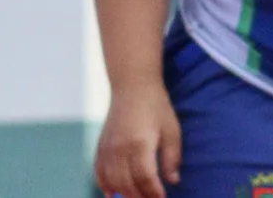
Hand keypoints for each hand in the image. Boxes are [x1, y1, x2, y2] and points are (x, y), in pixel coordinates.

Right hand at [94, 82, 180, 197]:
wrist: (133, 86)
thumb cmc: (156, 107)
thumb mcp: (172, 129)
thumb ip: (172, 157)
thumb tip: (173, 181)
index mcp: (140, 143)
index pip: (145, 178)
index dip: (153, 193)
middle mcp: (120, 148)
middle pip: (127, 183)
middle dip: (140, 197)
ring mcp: (108, 148)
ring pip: (112, 181)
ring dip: (123, 194)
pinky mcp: (100, 146)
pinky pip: (99, 172)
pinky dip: (104, 185)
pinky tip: (112, 194)